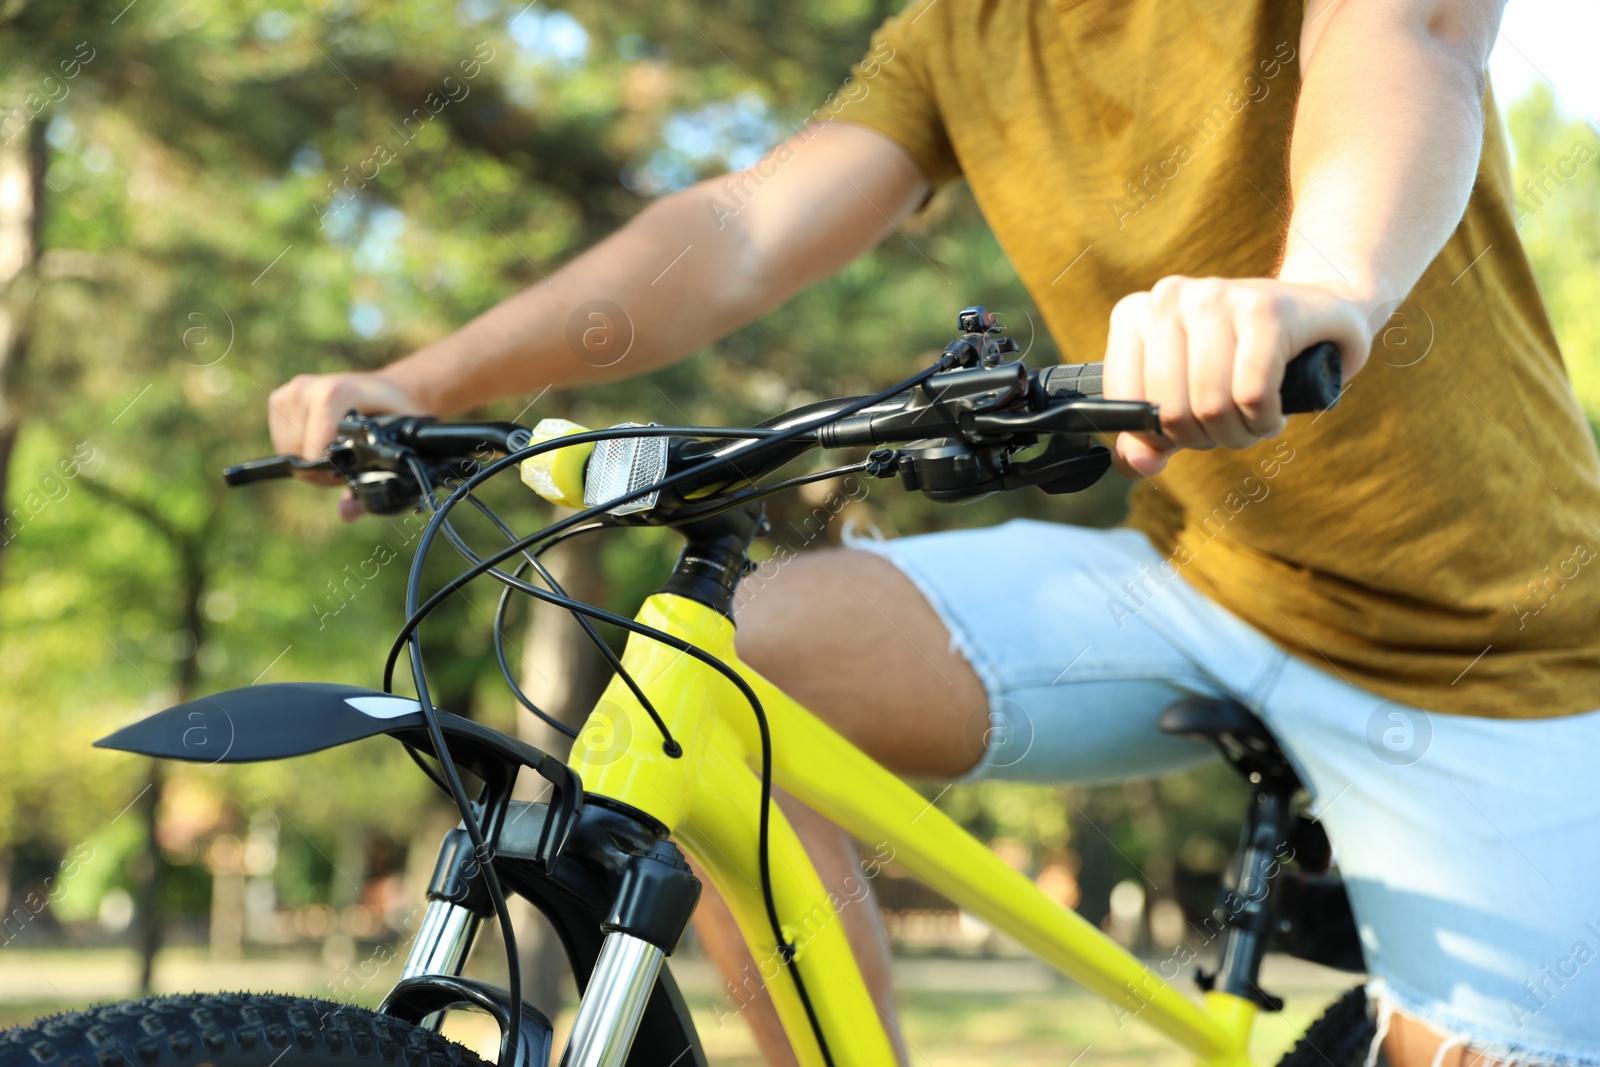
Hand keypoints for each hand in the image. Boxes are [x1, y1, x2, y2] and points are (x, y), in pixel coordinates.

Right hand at [266, 371, 427, 520]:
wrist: (389, 388)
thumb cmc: (395, 415)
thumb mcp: (396, 445)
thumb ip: (373, 482)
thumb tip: (345, 513)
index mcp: (332, 394)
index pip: (313, 451)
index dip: (332, 469)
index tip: (355, 463)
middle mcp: (304, 389)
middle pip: (298, 455)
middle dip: (323, 467)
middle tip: (349, 456)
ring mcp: (288, 392)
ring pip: (287, 451)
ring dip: (310, 458)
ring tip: (337, 445)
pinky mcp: (279, 399)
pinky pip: (281, 442)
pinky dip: (301, 448)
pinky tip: (322, 437)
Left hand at [1102, 277, 1370, 476]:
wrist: (1318, 315)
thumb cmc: (1240, 361)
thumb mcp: (1184, 398)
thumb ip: (1149, 437)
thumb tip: (1136, 464)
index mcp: (1134, 315)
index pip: (1125, 404)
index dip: (1159, 436)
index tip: (1187, 430)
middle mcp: (1168, 297)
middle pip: (1171, 411)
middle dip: (1205, 438)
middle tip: (1230, 428)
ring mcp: (1215, 297)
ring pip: (1211, 406)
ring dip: (1239, 434)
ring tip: (1253, 421)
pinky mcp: (1264, 310)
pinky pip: (1252, 395)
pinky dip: (1264, 421)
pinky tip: (1273, 414)